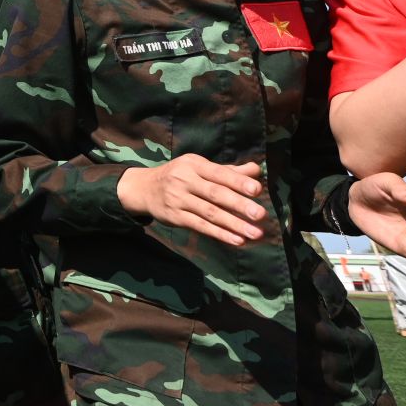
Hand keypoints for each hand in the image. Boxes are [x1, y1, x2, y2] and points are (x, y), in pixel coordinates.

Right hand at [116, 155, 265, 246]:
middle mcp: (184, 180)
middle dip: (238, 204)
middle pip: (215, 194)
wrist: (144, 189)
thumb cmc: (180, 176)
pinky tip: (237, 240)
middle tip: (260, 214)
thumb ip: (228, 171)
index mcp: (194, 164)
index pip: (219, 173)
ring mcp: (178, 200)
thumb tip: (257, 169)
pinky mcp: (175, 217)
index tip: (256, 190)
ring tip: (255, 233)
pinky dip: (220, 234)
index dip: (237, 181)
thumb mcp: (199, 167)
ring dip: (234, 224)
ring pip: (209, 213)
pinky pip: (200, 226)